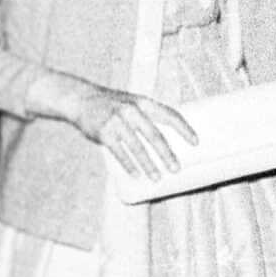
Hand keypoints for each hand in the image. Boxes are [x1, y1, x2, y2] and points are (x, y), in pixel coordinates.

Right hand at [70, 83, 196, 182]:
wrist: (80, 99)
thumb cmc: (113, 105)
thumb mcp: (133, 103)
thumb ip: (148, 116)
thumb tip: (168, 138)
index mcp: (144, 103)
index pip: (170, 115)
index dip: (184, 128)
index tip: (195, 142)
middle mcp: (132, 111)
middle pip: (155, 136)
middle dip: (167, 154)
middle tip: (176, 168)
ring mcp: (117, 122)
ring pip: (137, 147)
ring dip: (149, 164)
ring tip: (158, 177)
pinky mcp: (103, 132)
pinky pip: (119, 152)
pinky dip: (129, 164)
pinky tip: (136, 175)